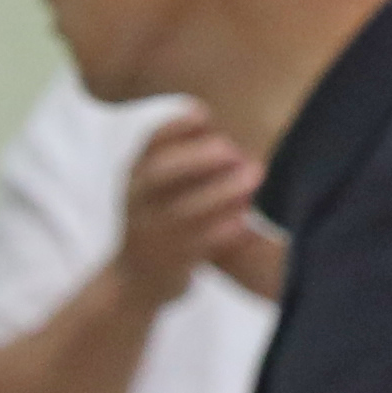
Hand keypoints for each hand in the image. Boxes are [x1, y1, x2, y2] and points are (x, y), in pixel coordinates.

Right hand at [111, 113, 268, 312]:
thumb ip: (180, 153)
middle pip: (160, 173)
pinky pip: (197, 246)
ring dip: (220, 192)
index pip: (151, 142)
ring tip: (256, 175)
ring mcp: (151, 234)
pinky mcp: (170, 264)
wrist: (135, 281)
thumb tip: (207, 111)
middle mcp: (137, 201)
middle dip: (198, 158)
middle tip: (235, 149)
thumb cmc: (159, 219)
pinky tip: (247, 221)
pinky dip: (223, 231)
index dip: (177, 126)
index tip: (206, 115)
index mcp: (135, 175)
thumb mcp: (156, 184)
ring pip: (183, 211)